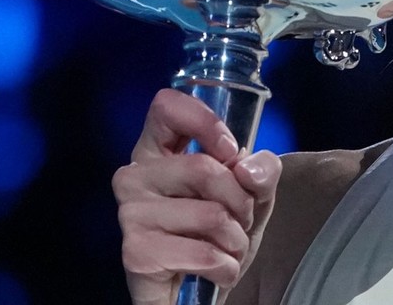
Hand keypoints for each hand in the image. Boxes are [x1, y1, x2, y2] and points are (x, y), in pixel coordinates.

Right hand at [112, 88, 282, 304]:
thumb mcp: (253, 193)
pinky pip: (204, 254)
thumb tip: (248, 169)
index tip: (230, 151)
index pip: (165, 106)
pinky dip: (226, 267)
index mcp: (156, 149)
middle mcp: (134, 175)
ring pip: (211, 213)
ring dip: (236, 239)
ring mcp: (130, 214)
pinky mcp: (136, 254)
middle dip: (240, 200)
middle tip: (240, 219)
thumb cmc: (220, 230)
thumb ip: (261, 171)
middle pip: (203, 167)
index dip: (204, 122)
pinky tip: (217, 271)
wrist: (198, 290)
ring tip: (228, 247)